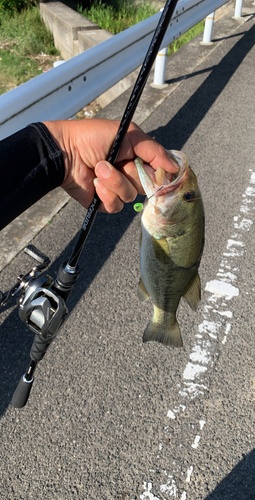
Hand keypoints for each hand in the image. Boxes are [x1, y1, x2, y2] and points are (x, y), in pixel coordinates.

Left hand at [43, 119, 178, 212]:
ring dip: (114, 181)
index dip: (160, 174)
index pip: (158, 172)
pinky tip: (94, 183)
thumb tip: (175, 167)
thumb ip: (154, 150)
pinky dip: (105, 194)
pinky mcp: (104, 202)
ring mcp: (116, 189)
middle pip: (146, 185)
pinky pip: (115, 206)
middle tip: (116, 161)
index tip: (162, 173)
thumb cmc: (93, 137)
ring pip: (130, 196)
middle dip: (131, 173)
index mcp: (136, 157)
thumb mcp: (129, 134)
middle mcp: (129, 174)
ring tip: (98, 168)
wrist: (65, 151)